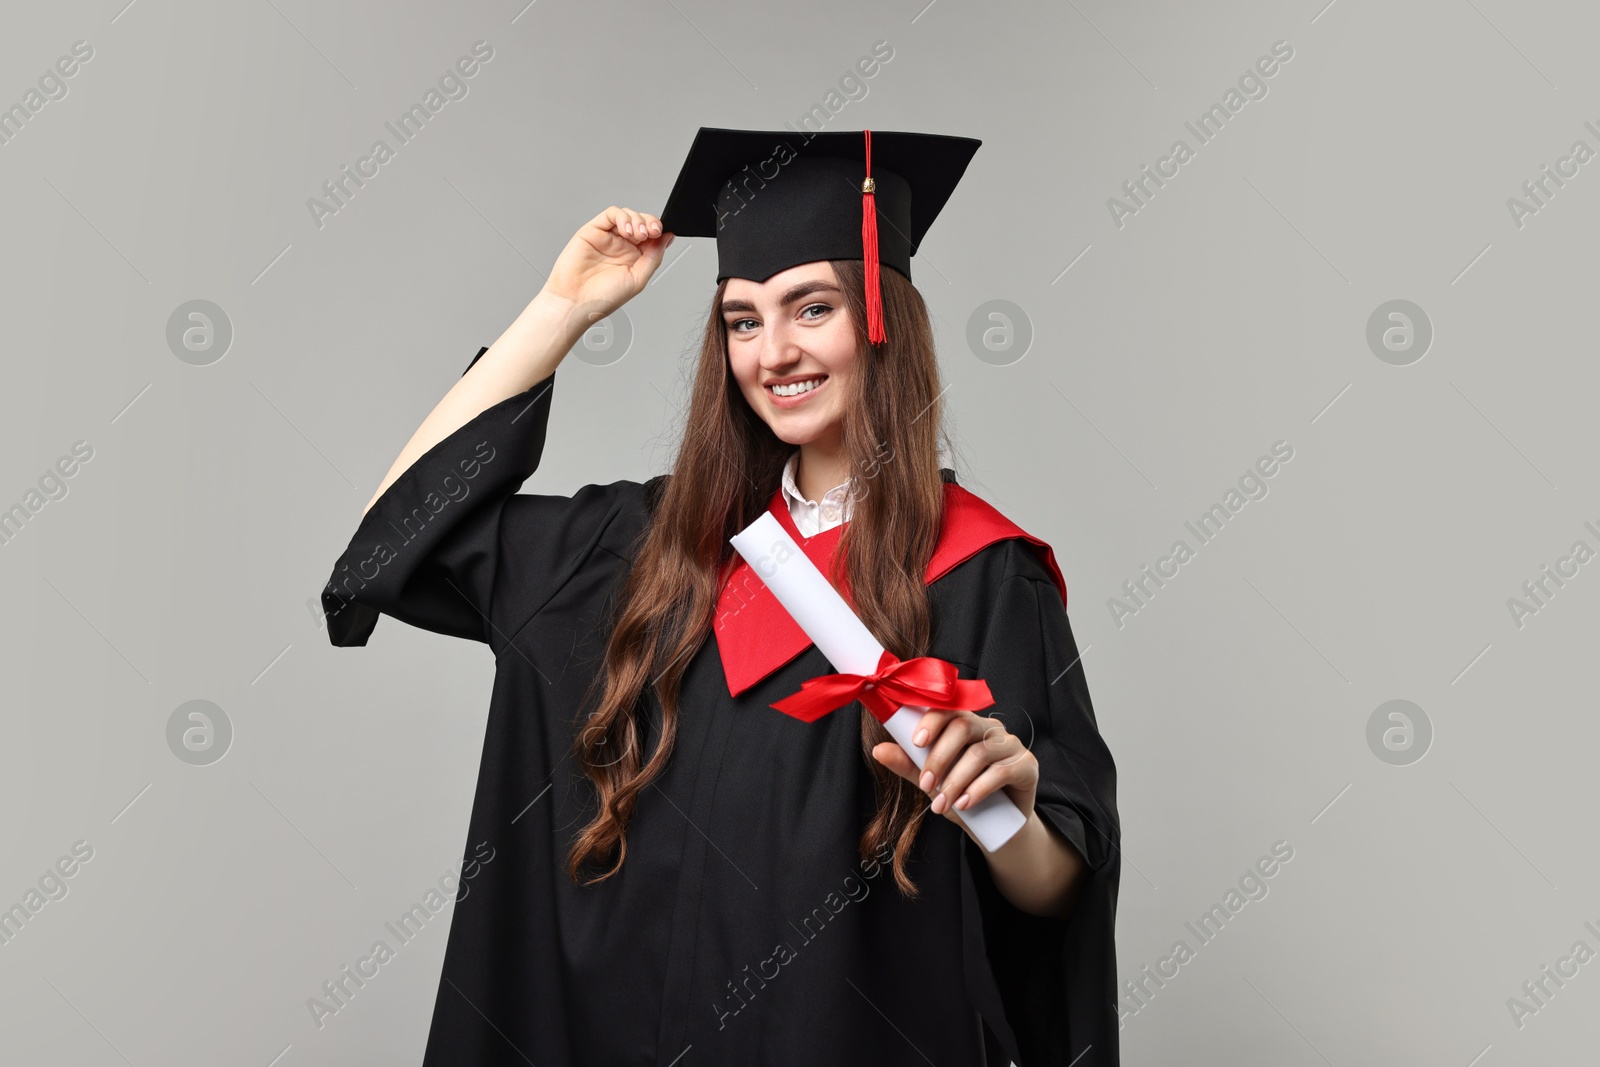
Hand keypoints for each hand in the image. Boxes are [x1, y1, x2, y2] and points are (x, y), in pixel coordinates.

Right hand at [539, 206, 673, 325]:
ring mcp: (608, 238)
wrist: (576, 301)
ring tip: (637, 234)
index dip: (658, 231)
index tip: (662, 234)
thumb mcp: (638, 279)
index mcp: (634, 259)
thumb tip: (668, 238)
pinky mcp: (593, 230)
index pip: (652, 237)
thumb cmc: (602, 297)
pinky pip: (611, 214)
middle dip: (650, 223)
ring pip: (627, 215)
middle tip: (652, 232)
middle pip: (641, 222)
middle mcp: (621, 247)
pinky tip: (626, 230)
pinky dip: (622, 217)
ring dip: (637, 220)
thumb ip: (654, 257)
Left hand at [871, 709, 1037, 835]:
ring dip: (955, 780)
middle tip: (925, 785)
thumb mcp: (933, 783)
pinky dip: (979, 789)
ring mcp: (1011, 745)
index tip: (916, 743)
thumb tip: (879, 751)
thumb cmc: (963, 797)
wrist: (999, 828)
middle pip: (963, 726)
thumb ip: (909, 765)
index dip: (931, 721)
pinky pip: (1002, 771)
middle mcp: (990, 728)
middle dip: (939, 757)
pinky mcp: (1027, 766)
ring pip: (979, 752)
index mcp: (967, 723)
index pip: (948, 709)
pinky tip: (965, 804)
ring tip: (942, 805)